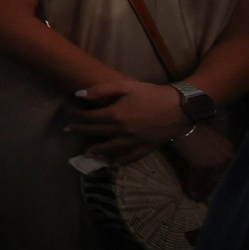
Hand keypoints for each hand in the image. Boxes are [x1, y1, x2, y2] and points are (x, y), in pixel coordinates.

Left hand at [64, 79, 189, 165]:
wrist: (181, 106)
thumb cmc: (152, 93)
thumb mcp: (126, 86)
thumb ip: (102, 90)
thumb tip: (79, 94)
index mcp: (116, 115)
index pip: (91, 117)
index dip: (78, 116)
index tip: (70, 114)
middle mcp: (122, 131)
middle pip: (97, 132)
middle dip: (81, 131)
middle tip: (68, 131)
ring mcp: (135, 141)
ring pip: (111, 148)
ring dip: (97, 150)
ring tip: (87, 153)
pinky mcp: (147, 147)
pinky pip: (131, 157)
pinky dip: (122, 161)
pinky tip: (114, 163)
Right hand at [169, 124, 233, 199]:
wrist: (183, 123)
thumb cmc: (194, 127)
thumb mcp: (210, 137)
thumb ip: (214, 149)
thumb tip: (208, 160)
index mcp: (229, 148)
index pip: (227, 169)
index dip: (222, 179)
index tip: (218, 187)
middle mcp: (225, 157)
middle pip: (221, 177)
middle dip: (213, 188)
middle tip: (206, 196)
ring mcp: (215, 163)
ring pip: (210, 181)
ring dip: (203, 190)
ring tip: (197, 197)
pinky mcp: (202, 166)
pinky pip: (198, 179)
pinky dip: (193, 186)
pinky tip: (190, 192)